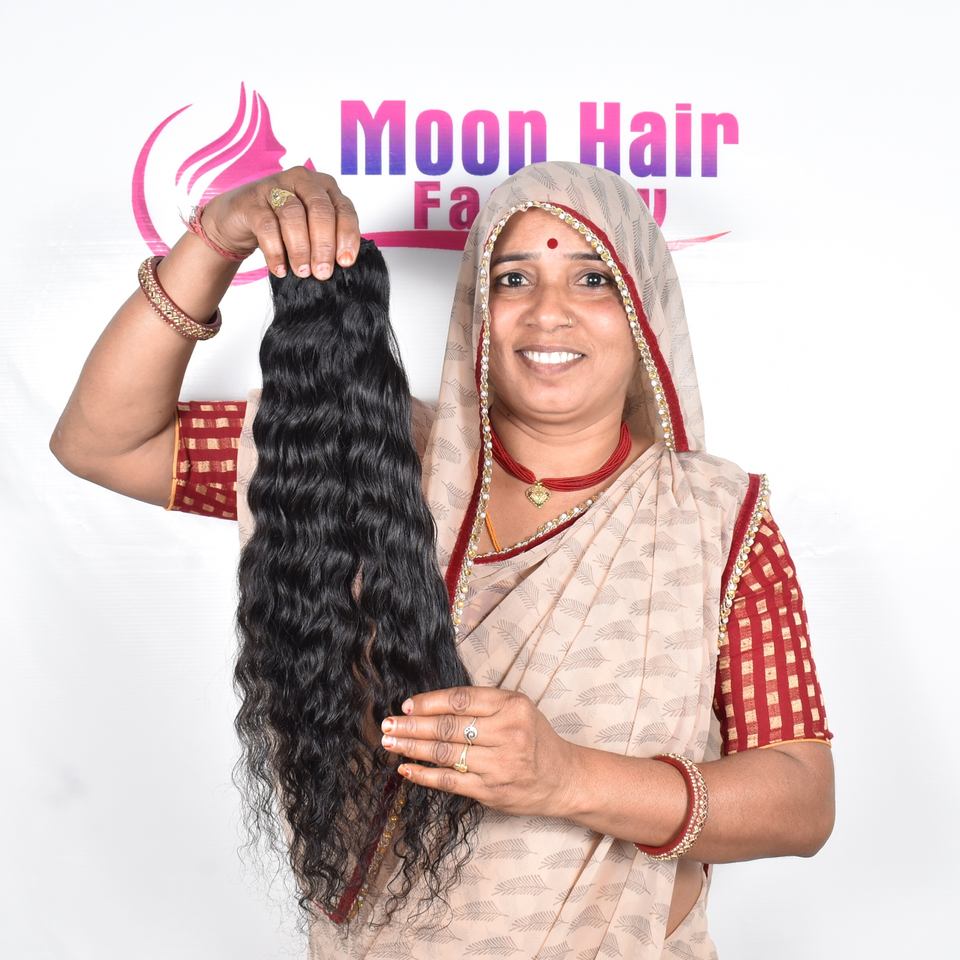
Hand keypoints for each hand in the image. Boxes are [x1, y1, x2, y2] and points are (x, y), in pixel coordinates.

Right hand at [200, 166, 360, 279]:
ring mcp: (275, 186)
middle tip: (322, 273)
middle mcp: (302, 180)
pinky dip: (275, 251)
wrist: (239, 220)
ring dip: (300, 248)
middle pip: (320, 210)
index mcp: (324, 187)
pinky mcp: (251, 200)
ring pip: (293, 215)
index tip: (345, 262)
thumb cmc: (282, 227)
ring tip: (302, 272)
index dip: (347, 236)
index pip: (344, 209)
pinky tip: (279, 269)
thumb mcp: (310, 231)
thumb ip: (327, 241)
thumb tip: (341, 267)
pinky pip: (266, 225)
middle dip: (324, 245)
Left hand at [379, 686, 581, 817]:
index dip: (429, 702)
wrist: (563, 779)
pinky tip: (406, 768)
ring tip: (389, 742)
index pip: (461, 700)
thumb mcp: (517, 709)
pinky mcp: (491, 791)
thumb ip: (482, 706)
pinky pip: (450, 781)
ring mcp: (499, 764)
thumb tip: (428, 706)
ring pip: (446, 753)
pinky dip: (424, 775)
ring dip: (412, 748)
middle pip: (449, 727)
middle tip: (387, 724)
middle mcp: (508, 733)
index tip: (406, 705)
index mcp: (512, 706)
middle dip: (412, 726)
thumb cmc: (534, 739)